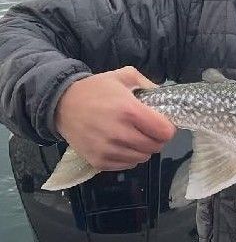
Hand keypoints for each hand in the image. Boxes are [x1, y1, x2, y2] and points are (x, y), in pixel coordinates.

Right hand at [54, 66, 175, 170]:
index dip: (168, 128)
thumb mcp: (124, 76)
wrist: (62, 105)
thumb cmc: (96, 89)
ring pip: (142, 158)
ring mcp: (107, 150)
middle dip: (158, 138)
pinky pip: (127, 165)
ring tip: (136, 136)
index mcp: (129, 111)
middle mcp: (119, 133)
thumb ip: (148, 83)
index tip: (164, 123)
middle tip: (150, 130)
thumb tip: (164, 97)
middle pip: (156, 146)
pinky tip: (124, 145)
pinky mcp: (98, 161)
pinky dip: (130, 157)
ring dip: (144, 149)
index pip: (164, 132)